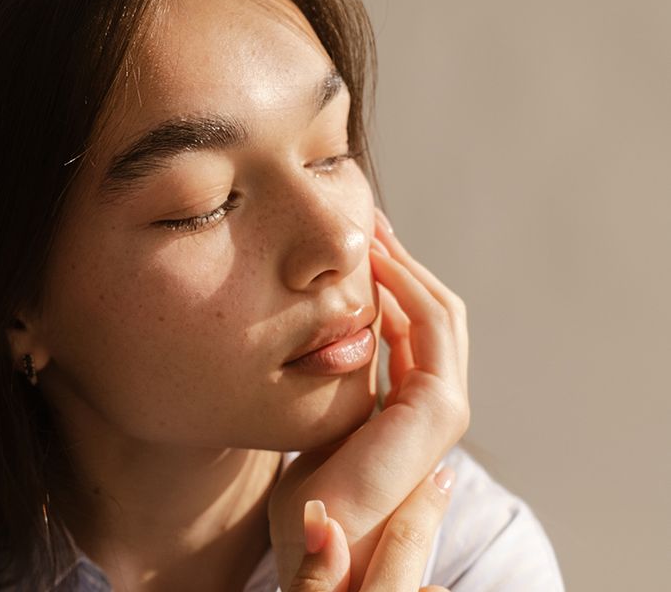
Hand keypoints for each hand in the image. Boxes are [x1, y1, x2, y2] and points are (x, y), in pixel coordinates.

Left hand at [270, 207, 469, 590]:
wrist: (318, 535)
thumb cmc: (312, 486)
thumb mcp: (325, 411)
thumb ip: (340, 375)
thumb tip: (324, 332)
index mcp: (412, 400)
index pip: (413, 323)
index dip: (392, 279)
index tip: (362, 243)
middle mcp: (437, 399)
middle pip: (432, 309)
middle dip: (403, 262)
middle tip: (370, 222)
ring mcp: (444, 403)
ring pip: (438, 310)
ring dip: (406, 266)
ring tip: (372, 232)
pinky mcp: (440, 407)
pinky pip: (430, 326)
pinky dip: (407, 288)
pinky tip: (376, 264)